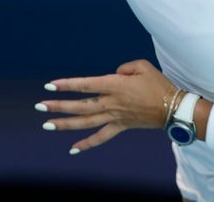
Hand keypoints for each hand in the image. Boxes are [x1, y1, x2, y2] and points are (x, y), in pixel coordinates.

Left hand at [35, 59, 174, 153]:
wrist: (173, 108)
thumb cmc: (159, 84)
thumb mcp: (142, 66)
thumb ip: (124, 67)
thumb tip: (113, 74)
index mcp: (115, 85)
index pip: (85, 85)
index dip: (67, 84)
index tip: (49, 85)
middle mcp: (111, 102)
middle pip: (80, 105)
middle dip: (58, 106)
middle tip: (39, 107)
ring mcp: (115, 117)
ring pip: (86, 122)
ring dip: (65, 124)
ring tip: (47, 125)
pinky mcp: (121, 127)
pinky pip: (101, 137)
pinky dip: (87, 144)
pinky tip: (72, 149)